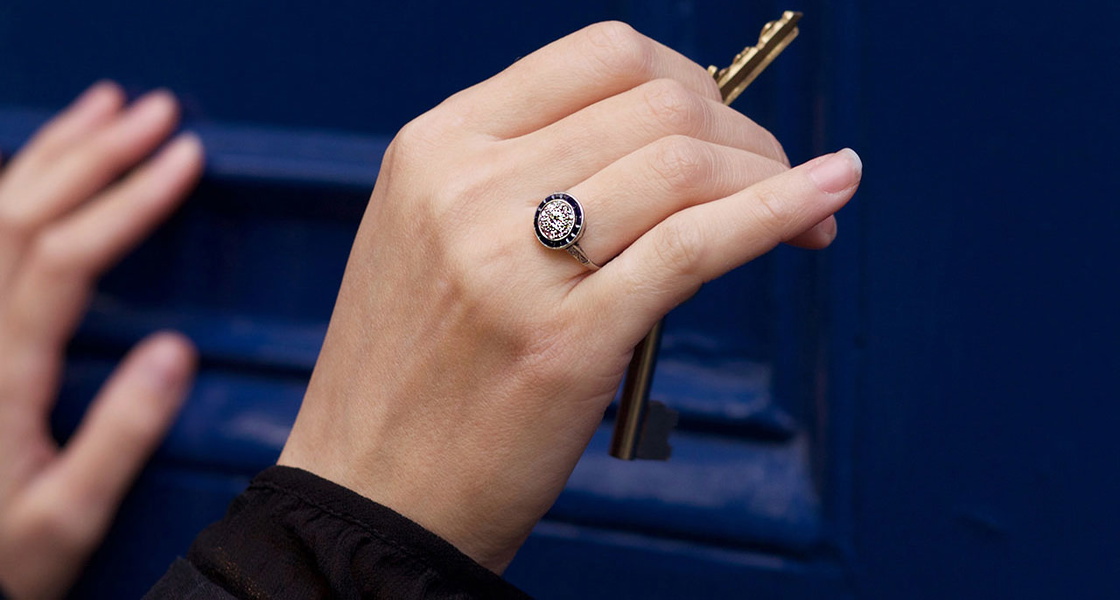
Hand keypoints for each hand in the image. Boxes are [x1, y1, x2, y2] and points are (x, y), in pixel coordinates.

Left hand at [0, 82, 202, 598]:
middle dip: (98, 152)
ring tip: (106, 105)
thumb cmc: (1, 552)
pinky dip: (18, 183)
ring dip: (56, 151)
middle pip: (26, 212)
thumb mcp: (67, 518)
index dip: (129, 199)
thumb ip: (120, 437)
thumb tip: (176, 352)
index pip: (67, 256)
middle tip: (157, 111)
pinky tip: (42, 163)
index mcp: (4, 371)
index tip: (185, 158)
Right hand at [278, 22, 860, 572]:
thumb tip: (679, 150)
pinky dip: (777, 212)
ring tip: (804, 209)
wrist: (371, 489)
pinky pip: (697, 246)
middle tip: (777, 174)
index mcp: (437, 146)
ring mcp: (513, 263)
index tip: (722, 122)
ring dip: (770, 175)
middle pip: (658, 103)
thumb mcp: (441, 238)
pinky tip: (824, 200)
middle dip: (745, 132)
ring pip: (684, 165)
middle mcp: (468, 188)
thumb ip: (534, 177)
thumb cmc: (416, 370)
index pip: (602, 54)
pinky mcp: (566, 342)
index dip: (688, 77)